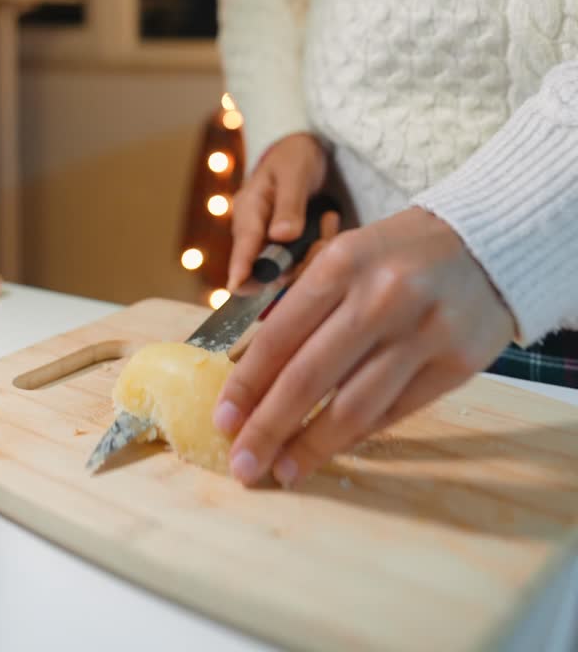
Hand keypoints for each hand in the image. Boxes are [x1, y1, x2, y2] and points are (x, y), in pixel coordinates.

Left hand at [214, 206, 515, 487]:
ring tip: (282, 470)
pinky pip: (395, 412)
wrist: (488, 244)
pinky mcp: (457, 364)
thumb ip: (305, 306)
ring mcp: (423, 332)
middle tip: (243, 464)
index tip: (223, 419)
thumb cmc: (400, 253)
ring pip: (354, 406)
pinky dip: (358, 435)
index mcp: (343, 262)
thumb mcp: (348, 256)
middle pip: (310, 376)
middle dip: (268, 426)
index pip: (281, 333)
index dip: (248, 383)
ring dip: (311, 446)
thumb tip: (252, 372)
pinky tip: (332, 449)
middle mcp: (382, 296)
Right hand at [228, 133, 338, 291]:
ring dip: (314, 253)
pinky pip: (304, 261)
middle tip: (324, 239)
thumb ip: (289, 204)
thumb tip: (281, 236)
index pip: (243, 245)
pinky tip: (329, 221)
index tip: (238, 289)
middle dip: (301, 261)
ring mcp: (271, 242)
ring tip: (330, 221)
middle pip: (269, 267)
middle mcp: (255, 232)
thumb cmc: (294, 156)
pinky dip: (320, 247)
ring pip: (290, 268)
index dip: (240, 270)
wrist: (304, 152)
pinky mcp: (287, 248)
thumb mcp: (294, 173)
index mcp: (248, 209)